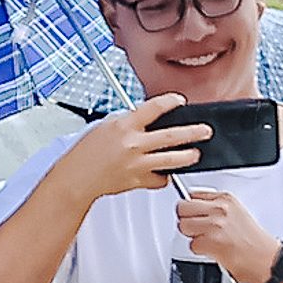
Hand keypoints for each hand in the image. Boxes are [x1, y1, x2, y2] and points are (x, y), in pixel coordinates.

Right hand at [52, 93, 212, 211]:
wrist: (76, 178)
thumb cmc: (86, 153)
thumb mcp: (105, 126)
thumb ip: (128, 122)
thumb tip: (147, 119)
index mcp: (124, 125)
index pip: (154, 108)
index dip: (171, 102)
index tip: (179, 101)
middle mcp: (133, 144)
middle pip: (171, 136)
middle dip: (193, 132)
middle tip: (205, 131)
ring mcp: (137, 165)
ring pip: (172, 160)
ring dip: (188, 157)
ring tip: (195, 154)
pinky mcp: (138, 182)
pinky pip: (159, 179)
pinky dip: (164, 176)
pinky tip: (165, 172)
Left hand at [175, 183, 276, 279]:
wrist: (267, 261)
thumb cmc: (255, 243)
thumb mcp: (236, 214)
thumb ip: (215, 208)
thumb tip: (195, 209)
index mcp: (226, 199)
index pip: (192, 195)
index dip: (191, 208)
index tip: (194, 215)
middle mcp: (219, 208)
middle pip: (183, 208)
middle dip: (186, 220)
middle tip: (198, 230)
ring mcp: (214, 224)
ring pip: (184, 226)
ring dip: (192, 236)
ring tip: (208, 241)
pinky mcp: (210, 241)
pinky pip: (192, 245)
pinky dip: (200, 251)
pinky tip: (214, 250)